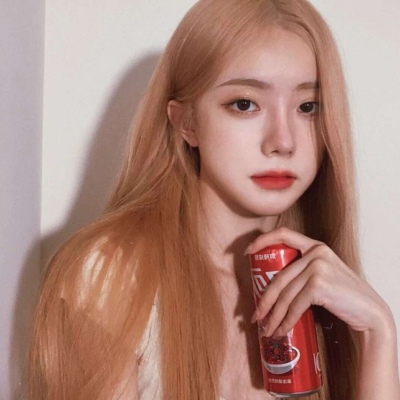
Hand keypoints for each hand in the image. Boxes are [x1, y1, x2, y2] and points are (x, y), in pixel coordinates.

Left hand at [246, 227, 392, 337]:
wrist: (369, 311)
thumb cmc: (342, 295)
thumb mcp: (323, 273)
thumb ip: (302, 271)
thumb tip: (271, 287)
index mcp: (315, 245)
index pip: (283, 234)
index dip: (262, 240)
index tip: (247, 252)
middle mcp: (315, 252)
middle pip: (279, 277)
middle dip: (264, 300)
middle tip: (255, 316)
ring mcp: (317, 267)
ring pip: (285, 294)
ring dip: (273, 316)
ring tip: (267, 330)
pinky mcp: (319, 285)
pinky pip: (295, 306)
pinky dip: (286, 321)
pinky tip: (281, 331)